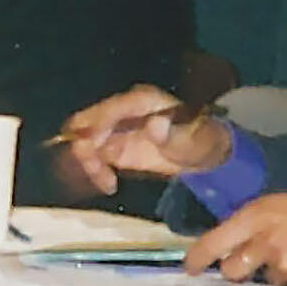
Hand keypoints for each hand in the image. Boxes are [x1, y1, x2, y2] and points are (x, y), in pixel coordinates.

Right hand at [56, 84, 233, 194]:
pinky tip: (108, 185)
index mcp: (140, 101)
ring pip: (84, 140)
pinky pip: (92, 156)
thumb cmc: (199, 143)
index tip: (92, 148)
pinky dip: (93, 169)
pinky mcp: (112, 145)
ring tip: (107, 182)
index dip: (97, 126)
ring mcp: (115, 128)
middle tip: (95, 169)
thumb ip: (171, 135)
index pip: (109, 109)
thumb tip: (154, 125)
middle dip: (85, 144)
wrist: (202, 155)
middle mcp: (122, 110)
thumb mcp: (190, 142)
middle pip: (87, 121)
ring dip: (88, 161)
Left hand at [182, 192, 286, 285]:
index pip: (215, 240)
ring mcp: (283, 264)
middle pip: (231, 269)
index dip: (198, 258)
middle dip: (237, 271)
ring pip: (262, 282)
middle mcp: (265, 238)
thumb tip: (241, 242)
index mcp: (260, 212)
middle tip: (253, 265)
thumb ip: (263, 222)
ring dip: (272, 276)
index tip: (190, 268)